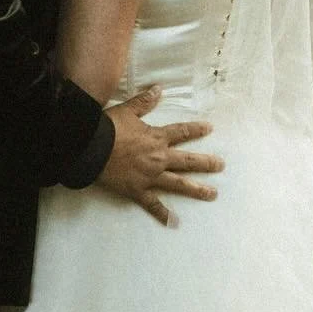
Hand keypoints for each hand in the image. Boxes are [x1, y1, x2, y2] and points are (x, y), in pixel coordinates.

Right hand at [97, 86, 221, 227]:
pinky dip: (162, 214)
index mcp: (157, 138)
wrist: (91, 148)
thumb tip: (158, 89)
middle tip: (221, 165)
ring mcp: (150, 176)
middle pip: (188, 161)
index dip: (197, 129)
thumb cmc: (108, 128)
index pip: (182, 132)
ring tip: (212, 194)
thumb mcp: (127, 110)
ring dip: (197, 189)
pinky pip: (153, 204)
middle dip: (206, 163)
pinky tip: (173, 223)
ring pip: (179, 184)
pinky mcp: (138, 190)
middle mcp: (158, 158)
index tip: (210, 128)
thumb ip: (144, 101)